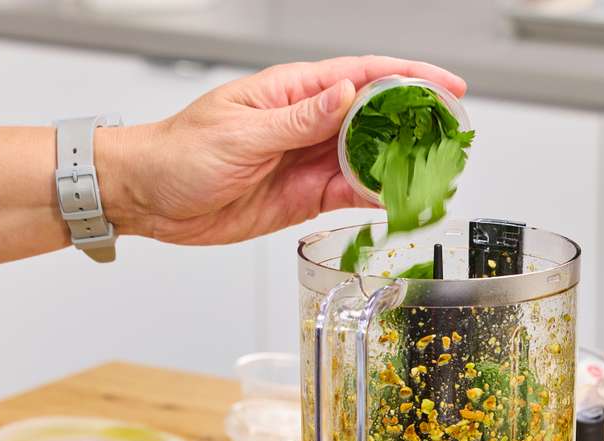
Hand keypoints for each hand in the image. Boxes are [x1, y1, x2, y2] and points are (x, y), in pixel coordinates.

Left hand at [100, 56, 466, 245]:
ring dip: (402, 166)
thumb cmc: (179, 152)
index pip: (363, 75)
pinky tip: (400, 203)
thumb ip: (298, 118)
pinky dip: (377, 199)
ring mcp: (308, 159)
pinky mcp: (304, 196)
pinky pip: (351, 193)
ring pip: (369, 158)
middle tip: (454, 138)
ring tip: (437, 175)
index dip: (409, 77)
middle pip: (376, 117)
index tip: (446, 87)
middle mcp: (306, 122)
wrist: (149, 198)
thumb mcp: (241, 132)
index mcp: (292, 91)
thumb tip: (346, 94)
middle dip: (417, 124)